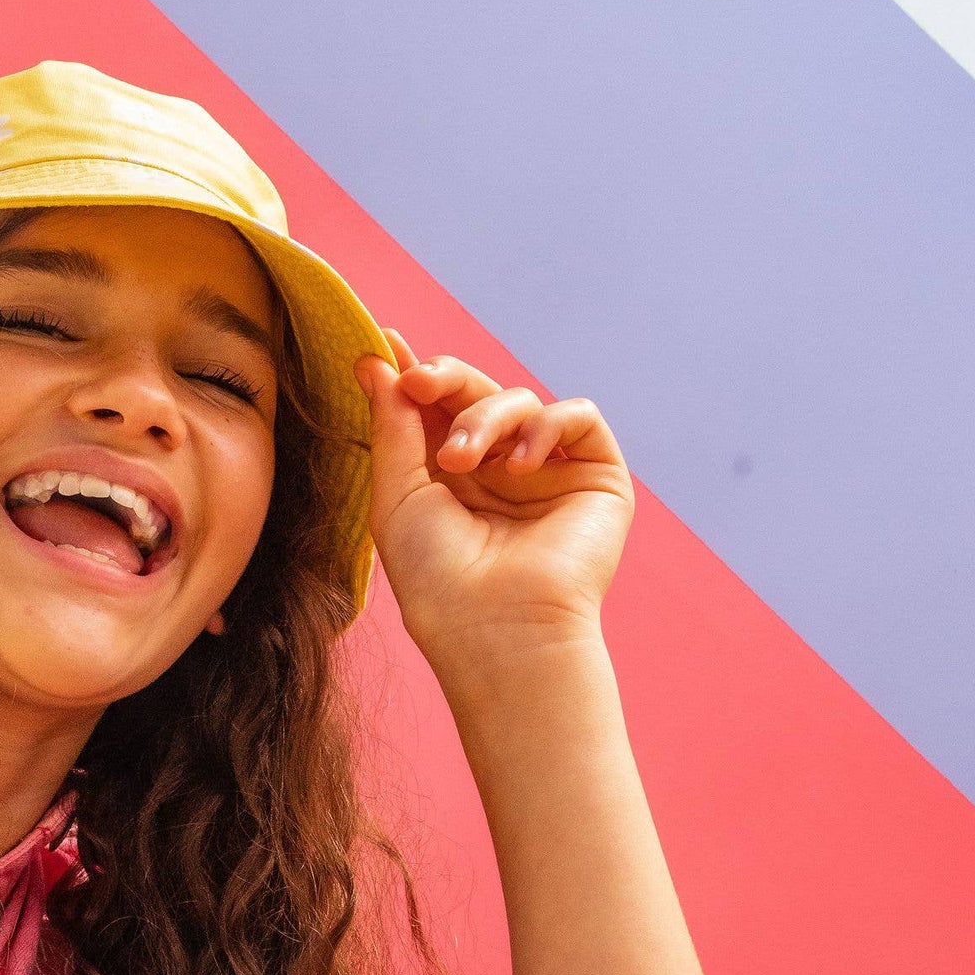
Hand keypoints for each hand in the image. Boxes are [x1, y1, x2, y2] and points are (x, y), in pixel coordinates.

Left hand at [356, 336, 633, 670]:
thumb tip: (378, 360)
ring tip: (462, 461)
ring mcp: (549, 473)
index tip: (386, 345)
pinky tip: (521, 463)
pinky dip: (547, 425)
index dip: (415, 375)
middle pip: (477, 392)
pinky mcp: (596, 478)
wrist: (497, 629)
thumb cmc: (438, 578)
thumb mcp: (398, 494)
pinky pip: (578, 416)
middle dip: (445, 380)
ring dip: (485, 418)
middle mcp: (500, 471)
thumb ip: (392, 425)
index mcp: (451, 478)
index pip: (437, 409)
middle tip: (419, 382)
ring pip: (520, 401)